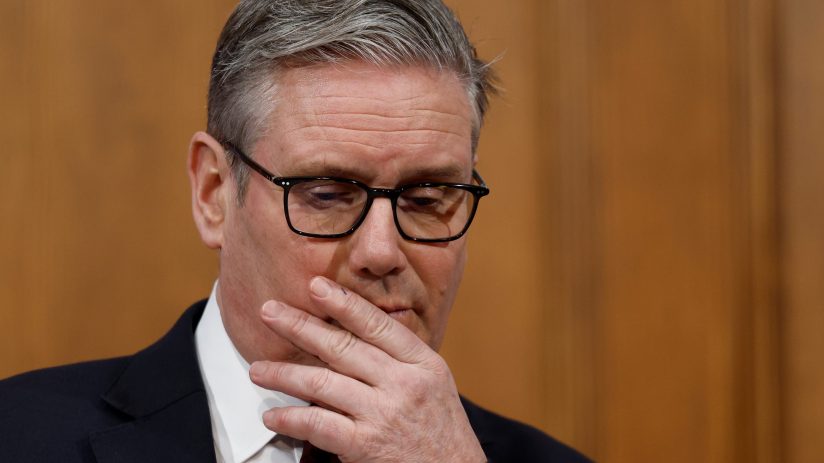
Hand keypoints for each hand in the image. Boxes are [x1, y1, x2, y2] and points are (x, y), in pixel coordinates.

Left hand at [249, 276, 486, 462]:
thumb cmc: (442, 431)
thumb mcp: (434, 383)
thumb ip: (400, 358)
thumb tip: (357, 329)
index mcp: (422, 363)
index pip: (377, 325)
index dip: (343, 303)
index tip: (315, 287)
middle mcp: (403, 384)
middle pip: (343, 347)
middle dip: (300, 326)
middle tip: (270, 312)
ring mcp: (383, 415)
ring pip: (323, 383)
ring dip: (284, 373)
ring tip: (258, 368)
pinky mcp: (366, 446)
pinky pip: (319, 426)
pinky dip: (291, 418)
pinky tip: (273, 414)